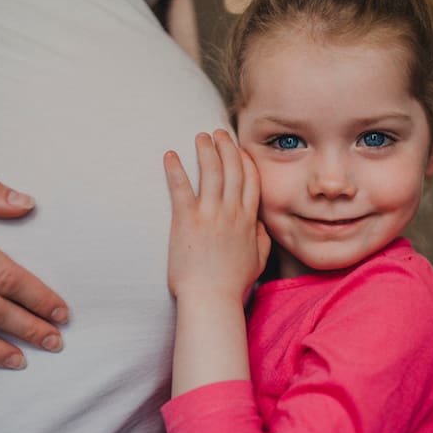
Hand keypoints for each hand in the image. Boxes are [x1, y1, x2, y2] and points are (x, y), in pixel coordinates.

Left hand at [164, 130, 270, 301]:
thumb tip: (260, 222)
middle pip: (232, 169)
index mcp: (248, 220)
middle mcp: (231, 212)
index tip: (240, 148)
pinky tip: (170, 155)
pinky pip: (181, 188)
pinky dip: (175, 169)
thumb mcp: (258, 261)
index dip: (246, 160)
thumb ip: (261, 238)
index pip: (251, 180)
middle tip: (218, 133)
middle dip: (226, 146)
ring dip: (205, 150)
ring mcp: (209, 215)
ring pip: (210, 172)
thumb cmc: (232, 284)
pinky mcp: (186, 220)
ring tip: (200, 136)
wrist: (211, 299)